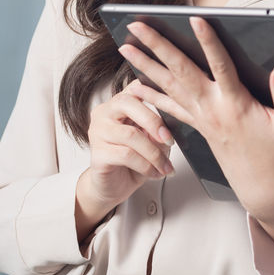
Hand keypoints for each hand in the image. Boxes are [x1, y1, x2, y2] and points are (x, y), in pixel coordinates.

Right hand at [77, 81, 173, 238]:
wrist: (115, 187)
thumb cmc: (134, 160)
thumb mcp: (152, 140)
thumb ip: (159, 128)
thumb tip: (176, 123)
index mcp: (119, 103)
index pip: (136, 86)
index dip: (156, 91)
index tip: (176, 105)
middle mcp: (104, 112)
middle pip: (129, 103)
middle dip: (155, 123)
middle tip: (171, 141)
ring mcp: (97, 132)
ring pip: (131, 134)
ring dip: (154, 153)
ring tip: (166, 166)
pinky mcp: (97, 153)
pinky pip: (126, 155)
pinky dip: (146, 166)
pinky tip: (155, 173)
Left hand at [119, 19, 273, 234]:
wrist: (264, 191)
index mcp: (236, 105)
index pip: (220, 66)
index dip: (209, 42)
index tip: (195, 20)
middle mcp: (212, 110)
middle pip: (180, 72)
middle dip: (158, 46)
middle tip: (138, 27)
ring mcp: (202, 119)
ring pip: (168, 87)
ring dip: (146, 66)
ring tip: (126, 48)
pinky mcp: (200, 127)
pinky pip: (169, 108)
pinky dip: (152, 95)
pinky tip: (138, 86)